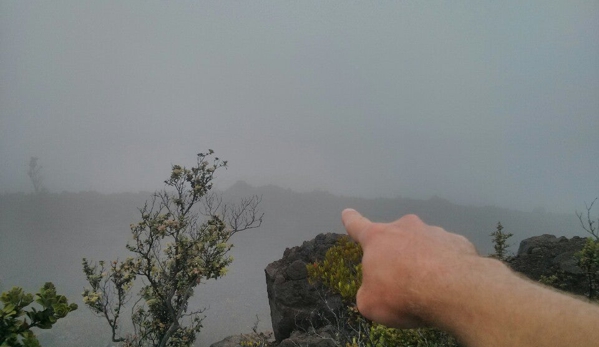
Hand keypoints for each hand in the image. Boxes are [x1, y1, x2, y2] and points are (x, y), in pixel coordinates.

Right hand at [341, 209, 477, 327]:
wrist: (452, 290)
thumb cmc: (401, 294)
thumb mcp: (370, 303)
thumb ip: (368, 292)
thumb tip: (374, 290)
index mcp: (378, 238)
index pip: (358, 226)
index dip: (351, 220)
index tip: (347, 212)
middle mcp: (405, 227)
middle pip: (395, 236)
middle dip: (395, 252)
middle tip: (401, 277)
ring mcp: (434, 232)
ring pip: (423, 244)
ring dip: (422, 259)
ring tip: (429, 285)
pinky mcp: (458, 242)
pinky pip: (447, 254)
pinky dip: (446, 266)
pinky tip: (450, 284)